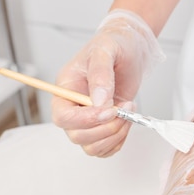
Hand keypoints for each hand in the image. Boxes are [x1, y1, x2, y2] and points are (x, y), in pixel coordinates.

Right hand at [52, 9, 164, 156]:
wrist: (131, 50)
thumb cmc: (114, 45)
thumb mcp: (105, 51)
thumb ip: (100, 74)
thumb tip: (98, 100)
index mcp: (66, 89)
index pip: (63, 117)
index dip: (85, 120)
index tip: (108, 111)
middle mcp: (74, 108)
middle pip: (77, 136)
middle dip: (105, 128)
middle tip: (124, 109)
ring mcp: (89, 120)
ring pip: (92, 147)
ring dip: (114, 135)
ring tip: (128, 112)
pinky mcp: (104, 127)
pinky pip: (106, 148)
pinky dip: (119, 141)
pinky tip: (128, 121)